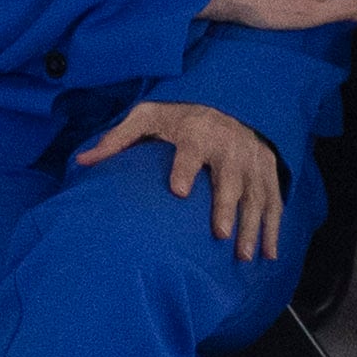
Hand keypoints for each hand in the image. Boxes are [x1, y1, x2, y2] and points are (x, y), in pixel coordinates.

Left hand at [74, 98, 283, 257]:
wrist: (229, 101)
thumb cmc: (180, 116)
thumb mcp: (147, 116)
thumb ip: (118, 138)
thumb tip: (82, 160)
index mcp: (196, 133)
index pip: (189, 152)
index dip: (184, 169)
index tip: (178, 191)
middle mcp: (228, 147)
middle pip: (228, 180)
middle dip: (225, 208)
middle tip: (220, 235)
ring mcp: (252, 161)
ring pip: (255, 196)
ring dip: (252, 226)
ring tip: (242, 255)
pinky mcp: (268, 172)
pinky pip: (274, 202)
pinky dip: (274, 228)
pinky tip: (269, 254)